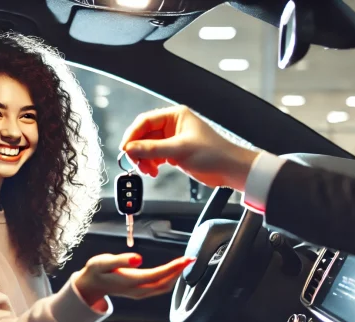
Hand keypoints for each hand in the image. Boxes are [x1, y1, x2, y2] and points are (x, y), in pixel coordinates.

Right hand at [73, 253, 194, 303]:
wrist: (89, 285)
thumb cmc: (96, 271)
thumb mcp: (103, 262)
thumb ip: (121, 260)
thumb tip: (138, 258)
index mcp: (130, 281)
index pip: (158, 275)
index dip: (173, 268)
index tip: (185, 259)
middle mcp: (137, 290)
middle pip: (164, 283)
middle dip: (178, 272)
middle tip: (190, 259)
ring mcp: (139, 293)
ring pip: (163, 287)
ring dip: (175, 276)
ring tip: (184, 263)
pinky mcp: (140, 292)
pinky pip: (160, 288)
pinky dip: (169, 279)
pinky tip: (173, 271)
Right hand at [119, 105, 258, 191]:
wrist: (230, 170)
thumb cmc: (214, 154)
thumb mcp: (180, 150)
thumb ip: (153, 149)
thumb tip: (130, 148)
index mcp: (176, 116)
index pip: (145, 121)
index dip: (132, 135)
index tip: (125, 149)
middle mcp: (173, 125)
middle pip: (144, 135)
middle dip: (138, 150)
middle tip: (135, 162)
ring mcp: (173, 139)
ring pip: (148, 147)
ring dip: (144, 159)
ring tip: (148, 170)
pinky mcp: (175, 152)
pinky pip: (155, 156)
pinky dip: (151, 164)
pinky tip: (153, 171)